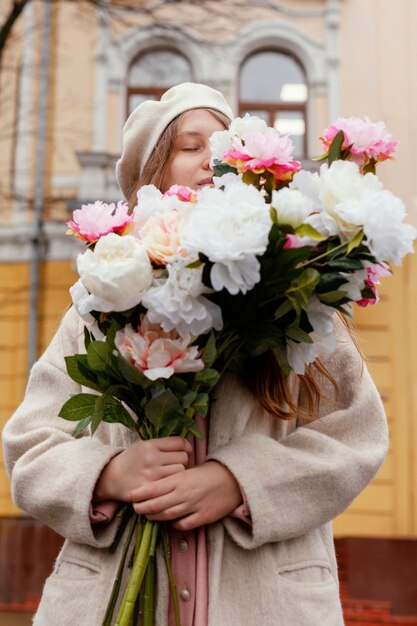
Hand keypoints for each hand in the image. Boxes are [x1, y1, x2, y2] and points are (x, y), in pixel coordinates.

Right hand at [93, 437, 191, 501]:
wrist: (111, 477)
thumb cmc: (131, 459)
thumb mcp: (144, 445)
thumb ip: (163, 444)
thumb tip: (187, 446)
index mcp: (150, 445)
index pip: (179, 443)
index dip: (186, 447)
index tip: (185, 452)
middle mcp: (152, 458)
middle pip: (183, 458)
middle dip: (182, 461)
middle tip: (176, 465)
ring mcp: (151, 474)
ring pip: (180, 471)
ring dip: (179, 474)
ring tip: (172, 474)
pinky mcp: (150, 489)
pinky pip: (171, 485)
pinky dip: (172, 484)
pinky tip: (168, 484)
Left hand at [128, 460, 242, 530]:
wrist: (233, 480)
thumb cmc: (209, 473)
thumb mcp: (189, 471)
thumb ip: (174, 478)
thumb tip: (156, 485)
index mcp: (180, 479)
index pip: (154, 488)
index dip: (140, 493)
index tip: (129, 495)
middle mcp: (184, 493)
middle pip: (157, 504)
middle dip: (143, 507)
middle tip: (134, 508)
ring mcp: (193, 506)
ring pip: (168, 515)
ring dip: (155, 517)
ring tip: (147, 515)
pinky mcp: (203, 517)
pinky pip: (183, 524)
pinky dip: (174, 524)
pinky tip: (170, 522)